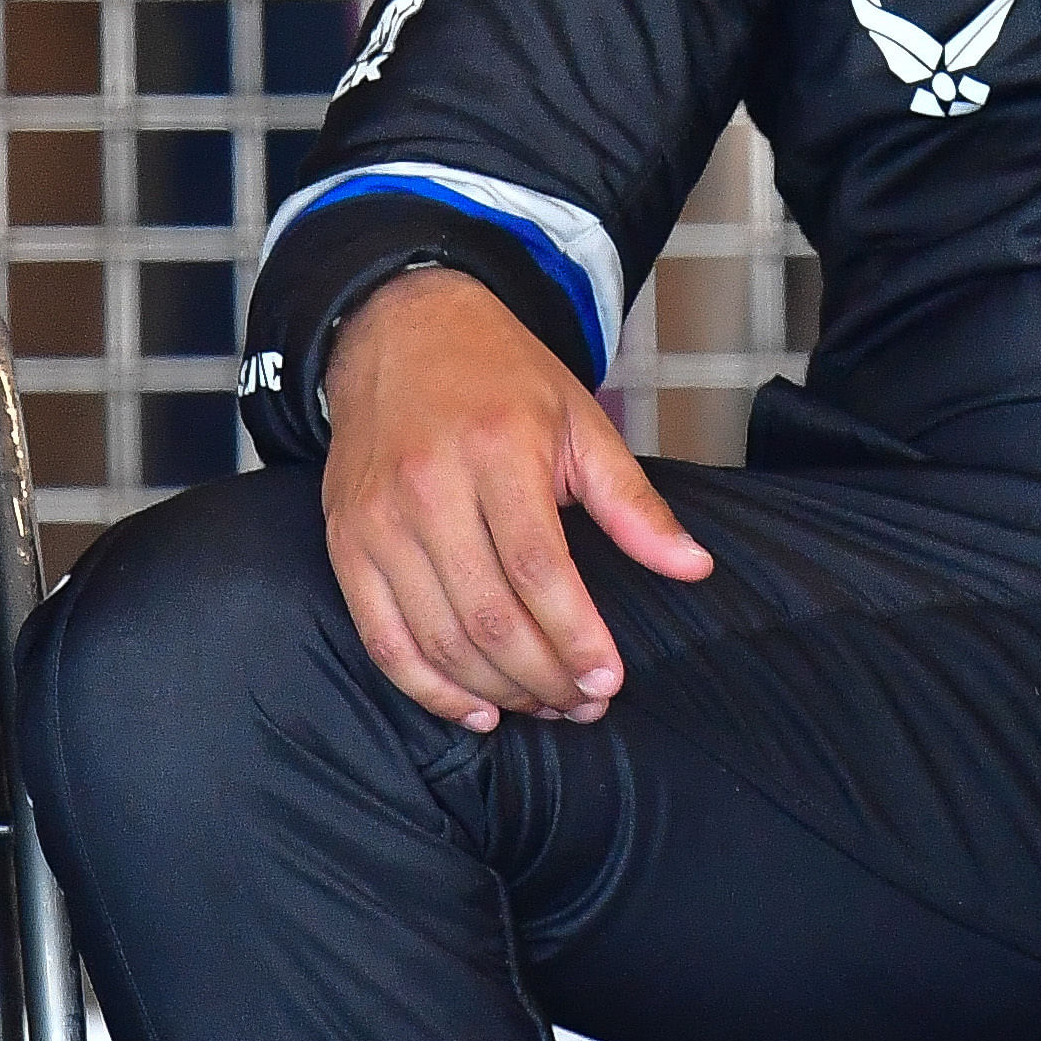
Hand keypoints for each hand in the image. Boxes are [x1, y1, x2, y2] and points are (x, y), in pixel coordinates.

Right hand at [318, 264, 713, 730]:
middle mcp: (428, 486)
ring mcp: (379, 520)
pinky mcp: (348, 544)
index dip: (575, 636)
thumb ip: (633, 503)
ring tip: (543, 706)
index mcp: (496, 449)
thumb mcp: (580, 421)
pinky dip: (428, 689)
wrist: (399, 331)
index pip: (538, 569)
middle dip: (543, 676)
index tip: (608, 678)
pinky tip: (476, 709)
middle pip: (487, 615)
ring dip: (496, 691)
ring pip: (437, 637)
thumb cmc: (500, 378)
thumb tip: (693, 567)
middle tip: (583, 702)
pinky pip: (383, 639)